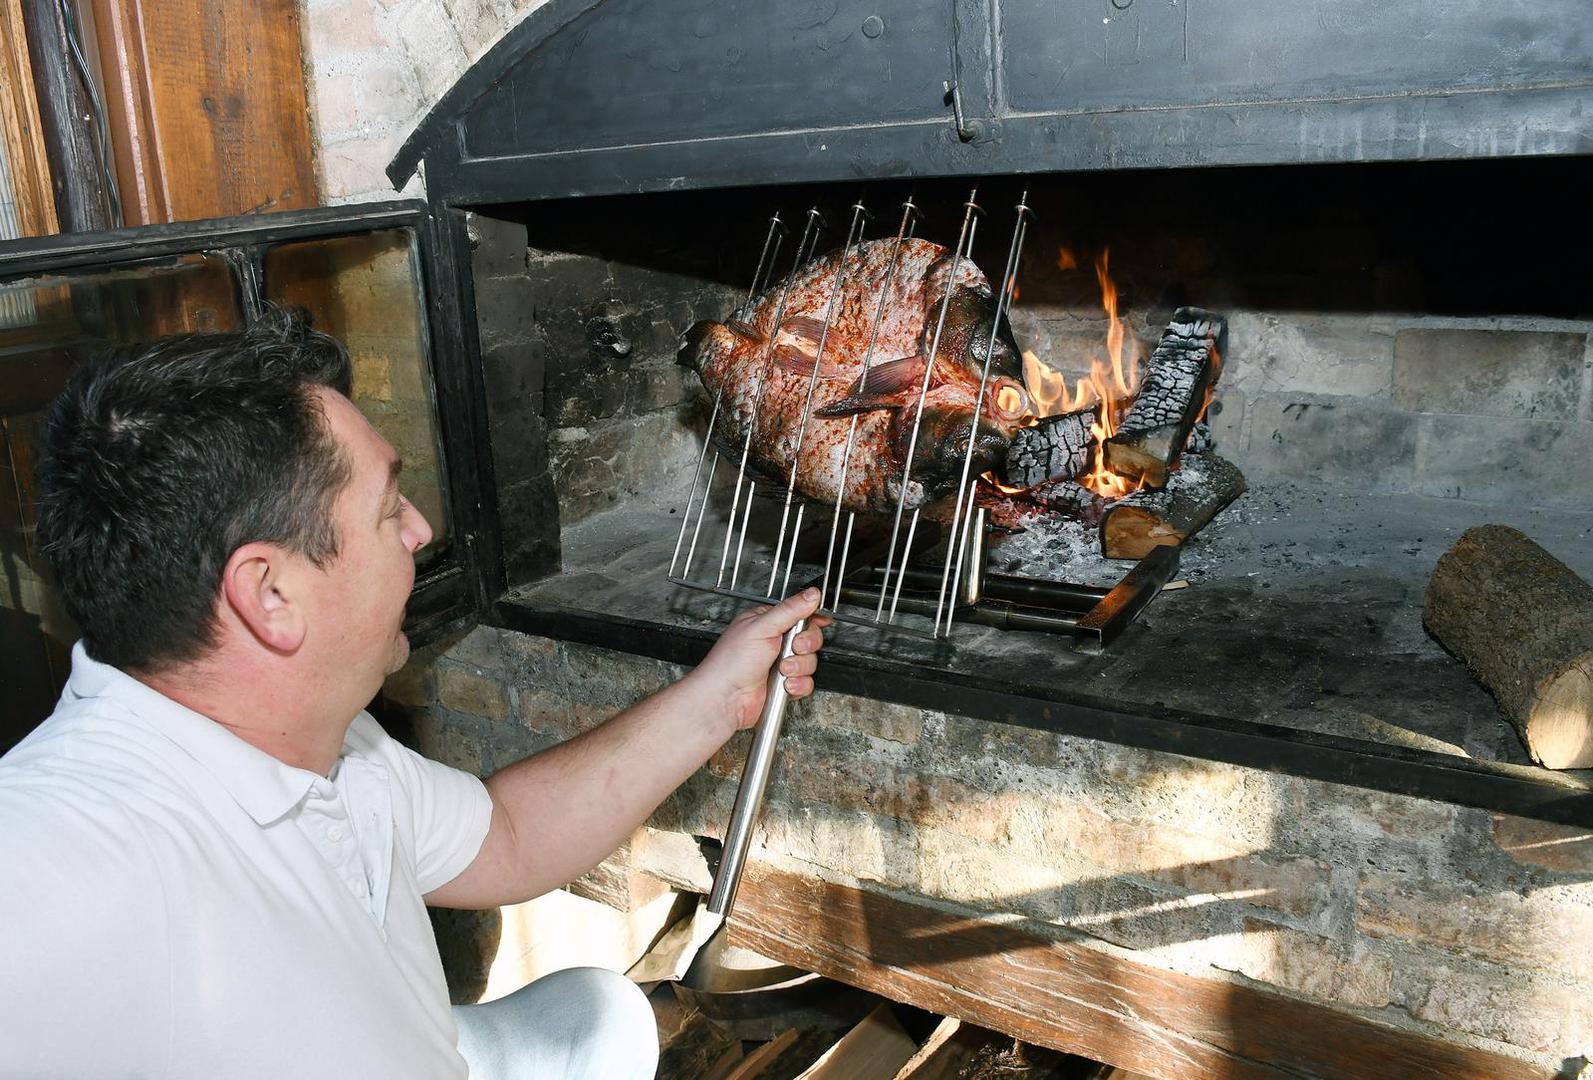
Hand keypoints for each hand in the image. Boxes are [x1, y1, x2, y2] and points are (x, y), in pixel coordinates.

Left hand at [689, 588, 830, 730]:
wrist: (726, 698)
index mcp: (767, 623)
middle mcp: (775, 642)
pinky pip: (806, 682)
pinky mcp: (784, 683)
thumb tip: (811, 595)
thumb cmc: (731, 662)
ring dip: (799, 667)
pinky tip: (784, 684)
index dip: (812, 618)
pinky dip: (799, 684)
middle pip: (810, 638)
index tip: (820, 621)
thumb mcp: (761, 627)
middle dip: (805, 645)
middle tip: (793, 647)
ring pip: (810, 661)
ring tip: (782, 668)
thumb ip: (790, 610)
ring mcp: (780, 664)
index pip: (799, 614)